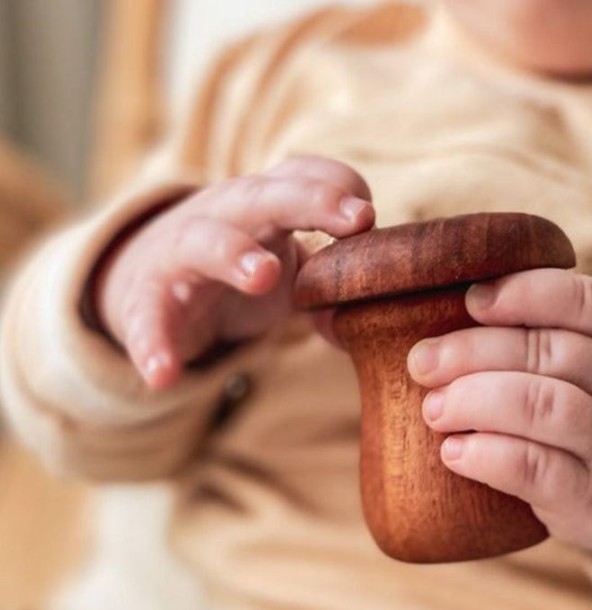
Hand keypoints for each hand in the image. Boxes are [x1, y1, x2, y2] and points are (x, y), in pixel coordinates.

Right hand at [93, 156, 374, 388]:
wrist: (152, 283)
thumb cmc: (239, 269)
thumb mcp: (290, 274)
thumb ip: (329, 293)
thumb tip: (358, 325)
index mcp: (265, 206)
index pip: (303, 178)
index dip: (337, 188)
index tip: (370, 214)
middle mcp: (222, 216)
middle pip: (263, 196)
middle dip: (310, 202)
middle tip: (357, 220)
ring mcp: (180, 254)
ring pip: (203, 241)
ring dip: (234, 252)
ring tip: (264, 275)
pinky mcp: (146, 299)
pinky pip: (146, 318)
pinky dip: (152, 344)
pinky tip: (163, 375)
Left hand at [406, 269, 591, 568]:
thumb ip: (565, 330)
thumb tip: (463, 305)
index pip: (579, 300)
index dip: (520, 293)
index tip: (470, 299)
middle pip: (543, 351)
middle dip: (470, 352)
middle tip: (422, 362)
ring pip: (539, 406)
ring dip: (474, 402)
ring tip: (434, 408)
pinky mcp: (590, 495)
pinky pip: (535, 470)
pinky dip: (488, 457)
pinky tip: (455, 452)